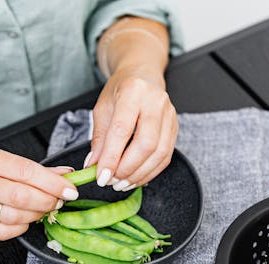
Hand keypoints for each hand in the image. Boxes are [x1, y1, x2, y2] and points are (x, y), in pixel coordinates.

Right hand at [0, 144, 78, 239]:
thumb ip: (30, 168)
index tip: (69, 188)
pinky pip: (3, 232)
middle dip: (48, 200)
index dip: (52, 183)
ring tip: (45, 208)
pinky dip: (21, 226)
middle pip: (22, 196)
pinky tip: (26, 219)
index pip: (26, 171)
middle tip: (60, 200)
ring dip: (38, 214)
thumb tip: (64, 174)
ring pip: (15, 215)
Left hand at [86, 65, 177, 189]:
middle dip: (127, 168)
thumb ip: (99, 138)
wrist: (142, 75)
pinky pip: (166, 156)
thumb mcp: (103, 109)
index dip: (111, 156)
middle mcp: (155, 102)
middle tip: (111, 181)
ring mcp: (169, 115)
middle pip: (146, 144)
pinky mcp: (175, 128)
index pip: (122, 130)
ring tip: (121, 183)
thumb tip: (93, 165)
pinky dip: (150, 172)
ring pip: (159, 153)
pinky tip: (135, 178)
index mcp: (133, 91)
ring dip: (139, 174)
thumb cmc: (121, 91)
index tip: (101, 175)